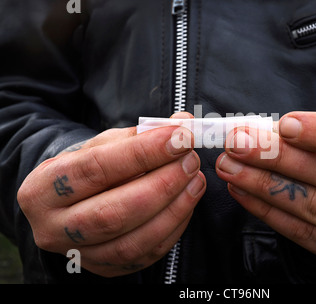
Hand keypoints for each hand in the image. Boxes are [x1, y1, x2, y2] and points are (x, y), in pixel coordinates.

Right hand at [18, 113, 205, 276]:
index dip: (142, 152)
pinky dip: (175, 227)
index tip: (179, 137)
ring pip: (133, 241)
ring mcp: (80, 254)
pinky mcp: (106, 268)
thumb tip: (183, 123)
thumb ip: (142, 134)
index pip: (95, 168)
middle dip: (162, 184)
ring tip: (196, 180)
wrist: (69, 203)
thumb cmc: (90, 169)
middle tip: (190, 161)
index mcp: (43, 188)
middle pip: (113, 213)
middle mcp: (53, 228)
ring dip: (174, 208)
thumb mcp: (105, 145)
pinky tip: (187, 202)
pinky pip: (148, 254)